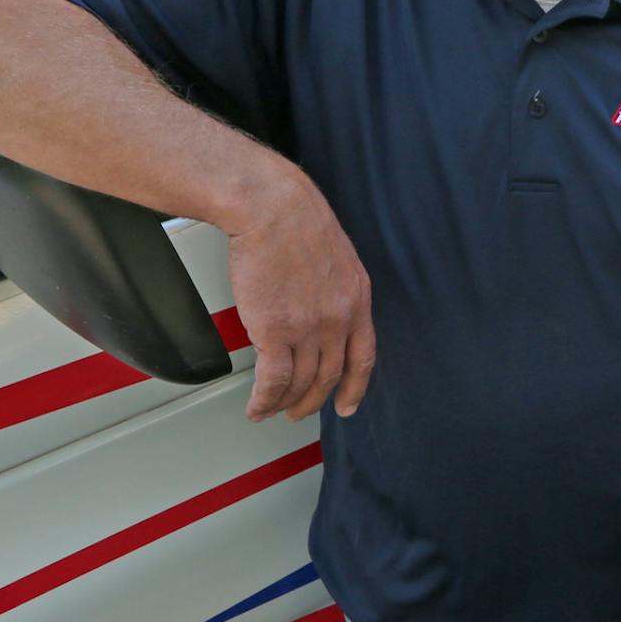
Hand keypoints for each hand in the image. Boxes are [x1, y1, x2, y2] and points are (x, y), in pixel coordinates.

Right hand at [223, 172, 374, 422]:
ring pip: (301, 383)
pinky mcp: (276, 332)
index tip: (347, 404)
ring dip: (285, 404)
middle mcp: (338, 318)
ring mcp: (309, 328)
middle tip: (300, 412)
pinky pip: (273, 382)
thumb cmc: (296, 221)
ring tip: (272, 411)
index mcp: (357, 298)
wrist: (272, 209)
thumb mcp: (336, 255)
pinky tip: (257, 408)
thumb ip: (335, 287)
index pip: (363, 356)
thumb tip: (322, 306)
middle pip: (329, 375)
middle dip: (314, 401)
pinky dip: (265, 401)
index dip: (355, 386)